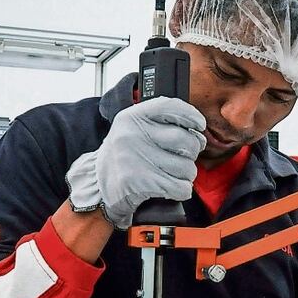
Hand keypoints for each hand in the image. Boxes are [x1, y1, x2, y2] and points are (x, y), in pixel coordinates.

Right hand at [66, 96, 205, 228]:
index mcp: (133, 117)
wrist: (97, 185)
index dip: (191, 115)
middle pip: (185, 141)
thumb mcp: (134, 129)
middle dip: (192, 152)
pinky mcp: (141, 183)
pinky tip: (170, 187)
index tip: (199, 125)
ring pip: (187, 168)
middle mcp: (133, 135)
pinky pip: (180, 187)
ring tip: (172, 174)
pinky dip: (181, 190)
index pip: (170, 107)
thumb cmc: (125, 156)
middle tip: (182, 157)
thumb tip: (198, 133)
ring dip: (186, 175)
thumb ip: (161, 123)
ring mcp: (136, 159)